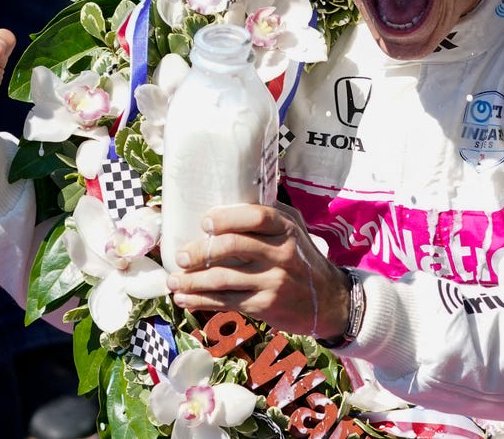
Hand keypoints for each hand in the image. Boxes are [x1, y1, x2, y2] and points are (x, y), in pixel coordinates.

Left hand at [166, 203, 351, 339]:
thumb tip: (226, 198)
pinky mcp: (265, 306)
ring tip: (174, 281)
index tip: (205, 222)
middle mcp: (282, 253)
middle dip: (200, 251)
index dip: (227, 218)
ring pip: (223, 278)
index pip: (256, 216)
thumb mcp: (295, 230)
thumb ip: (268, 216)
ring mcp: (273, 281)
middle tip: (182, 256)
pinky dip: (201, 302)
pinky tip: (185, 300)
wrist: (329, 301)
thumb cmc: (303, 259)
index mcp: (286, 228)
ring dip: (193, 281)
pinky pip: (226, 302)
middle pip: (233, 247)